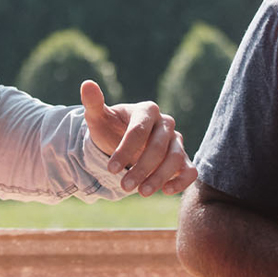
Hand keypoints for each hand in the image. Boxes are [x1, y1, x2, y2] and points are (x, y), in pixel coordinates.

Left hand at [80, 80, 196, 196]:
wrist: (120, 143)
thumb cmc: (110, 129)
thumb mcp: (99, 118)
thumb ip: (94, 103)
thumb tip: (87, 84)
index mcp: (147, 110)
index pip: (139, 129)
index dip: (125, 149)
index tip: (111, 168)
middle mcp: (166, 123)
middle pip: (159, 146)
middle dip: (142, 167)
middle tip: (124, 186)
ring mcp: (176, 141)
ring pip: (176, 158)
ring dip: (160, 177)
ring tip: (142, 192)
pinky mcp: (183, 159)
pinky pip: (190, 170)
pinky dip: (182, 181)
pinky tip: (167, 191)